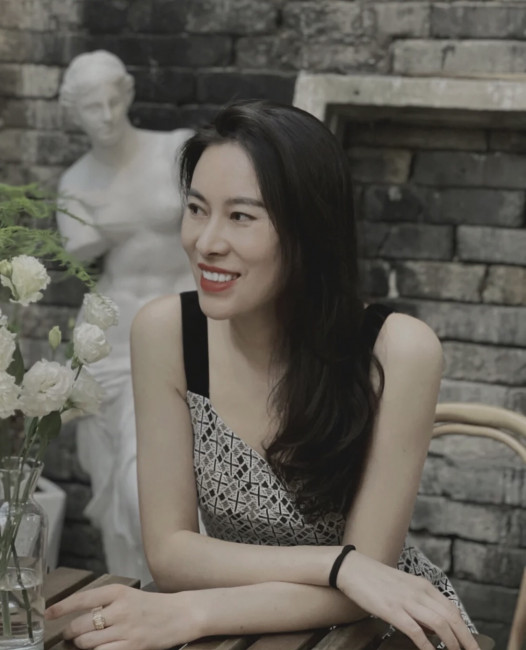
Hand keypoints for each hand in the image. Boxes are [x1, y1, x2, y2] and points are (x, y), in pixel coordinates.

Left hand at [45, 584, 201, 649]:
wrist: (180, 615)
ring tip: (87, 642)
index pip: (82, 598)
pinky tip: (99, 648)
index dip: (61, 607)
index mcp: (118, 592)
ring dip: (82, 645)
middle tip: (71, 634)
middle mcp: (120, 609)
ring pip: (88, 642)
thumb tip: (80, 616)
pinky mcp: (131, 647)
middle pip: (81, 625)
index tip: (47, 614)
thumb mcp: (129, 596)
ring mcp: (125, 630)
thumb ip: (106, 604)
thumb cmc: (152, 606)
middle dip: (71, 632)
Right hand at [337, 552, 479, 649]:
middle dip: (466, 640)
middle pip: (451, 618)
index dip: (465, 630)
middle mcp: (419, 591)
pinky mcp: (391, 609)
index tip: (472, 646)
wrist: (353, 568)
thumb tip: (434, 630)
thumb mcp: (404, 588)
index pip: (452, 610)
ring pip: (439, 624)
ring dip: (451, 644)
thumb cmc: (376, 580)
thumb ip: (421, 606)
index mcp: (423, 585)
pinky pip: (415, 630)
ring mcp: (406, 600)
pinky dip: (427, 646)